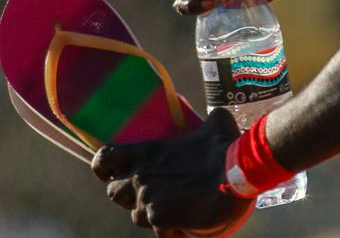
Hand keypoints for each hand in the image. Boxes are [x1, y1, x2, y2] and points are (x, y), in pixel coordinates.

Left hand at [91, 108, 253, 235]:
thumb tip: (218, 115)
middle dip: (127, 195)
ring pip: (136, 215)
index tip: (110, 171)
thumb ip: (209, 120)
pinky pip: (159, 232)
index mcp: (148, 152)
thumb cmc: (225, 147)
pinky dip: (170, 230)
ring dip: (151, 213)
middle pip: (114, 193)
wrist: (236, 175)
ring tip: (173, 208)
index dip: (103, 166)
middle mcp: (141, 177)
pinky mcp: (161, 222)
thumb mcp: (217, 124)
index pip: (105, 158)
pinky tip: (188, 222)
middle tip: (149, 192)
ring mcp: (148, 201)